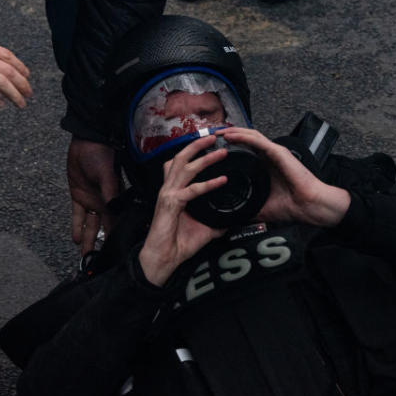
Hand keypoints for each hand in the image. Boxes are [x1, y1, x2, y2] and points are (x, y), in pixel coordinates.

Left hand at [67, 138, 120, 253]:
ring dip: (89, 241)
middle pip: (105, 229)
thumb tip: (113, 210)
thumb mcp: (106, 174)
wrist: (87, 142)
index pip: (117, 223)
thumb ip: (109, 192)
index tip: (118, 254)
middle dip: (104, 245)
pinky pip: (78, 216)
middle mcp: (105, 204)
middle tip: (101, 263)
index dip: (117, 238)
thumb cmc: (101, 155)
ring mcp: (92, 201)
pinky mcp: (79, 196)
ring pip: (91, 226)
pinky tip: (76, 239)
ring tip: (86, 258)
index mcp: (115, 200)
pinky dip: (77, 227)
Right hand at [138, 135, 228, 285]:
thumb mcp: (203, 228)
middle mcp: (169, 188)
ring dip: (204, 158)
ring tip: (220, 151)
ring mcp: (168, 194)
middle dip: (197, 144)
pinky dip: (208, 184)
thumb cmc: (178, 243)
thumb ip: (215, 220)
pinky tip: (222, 180)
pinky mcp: (171, 204)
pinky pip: (192, 191)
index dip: (194, 151)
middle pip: (180, 158)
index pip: (181, 163)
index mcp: (173, 190)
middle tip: (215, 136)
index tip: (210, 143)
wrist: (163, 259)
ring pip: (185, 168)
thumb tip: (231, 219)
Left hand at [218, 127, 348, 226]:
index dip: (231, 144)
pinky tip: (230, 135)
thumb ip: (250, 206)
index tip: (215, 146)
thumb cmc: (293, 206)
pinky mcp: (278, 153)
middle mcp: (270, 156)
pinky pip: (257, 141)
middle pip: (246, 138)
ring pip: (250, 135)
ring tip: (218, 131)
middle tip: (211, 135)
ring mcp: (275, 152)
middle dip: (229, 134)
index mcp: (266, 165)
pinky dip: (243, 136)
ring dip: (233, 131)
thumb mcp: (263, 206)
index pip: (246, 149)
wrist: (310, 207)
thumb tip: (234, 215)